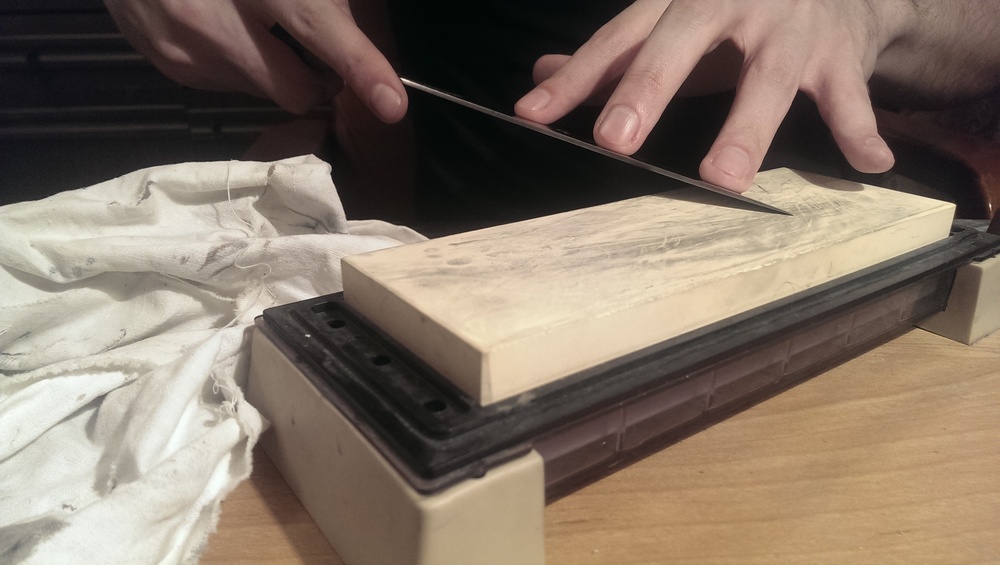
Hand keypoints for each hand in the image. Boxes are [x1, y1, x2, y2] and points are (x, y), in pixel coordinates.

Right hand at [104, 0, 406, 121]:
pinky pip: (229, 85)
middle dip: (320, 80)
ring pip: (264, 92)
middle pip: (295, 88)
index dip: (360, 66)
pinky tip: (226, 26)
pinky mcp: (170, 64)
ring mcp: (187, 47)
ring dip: (276, 68)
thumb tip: (349, 23)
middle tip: (323, 51)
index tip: (392, 103)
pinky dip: (241, 63)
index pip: (318, 28)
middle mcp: (215, 18)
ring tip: (261, 24)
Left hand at [515, 0, 907, 192]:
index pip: (620, 39)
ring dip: (746, 130)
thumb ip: (611, 57)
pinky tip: (869, 166)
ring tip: (724, 180)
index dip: (577, 77)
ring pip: (768, 78)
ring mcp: (790, 28)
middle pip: (684, 41)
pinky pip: (851, 95)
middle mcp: (732, 2)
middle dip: (649, 87)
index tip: (535, 115)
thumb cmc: (735, 15)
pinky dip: (860, 130)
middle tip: (615, 139)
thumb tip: (539, 75)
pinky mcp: (841, 53)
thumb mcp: (670, 27)